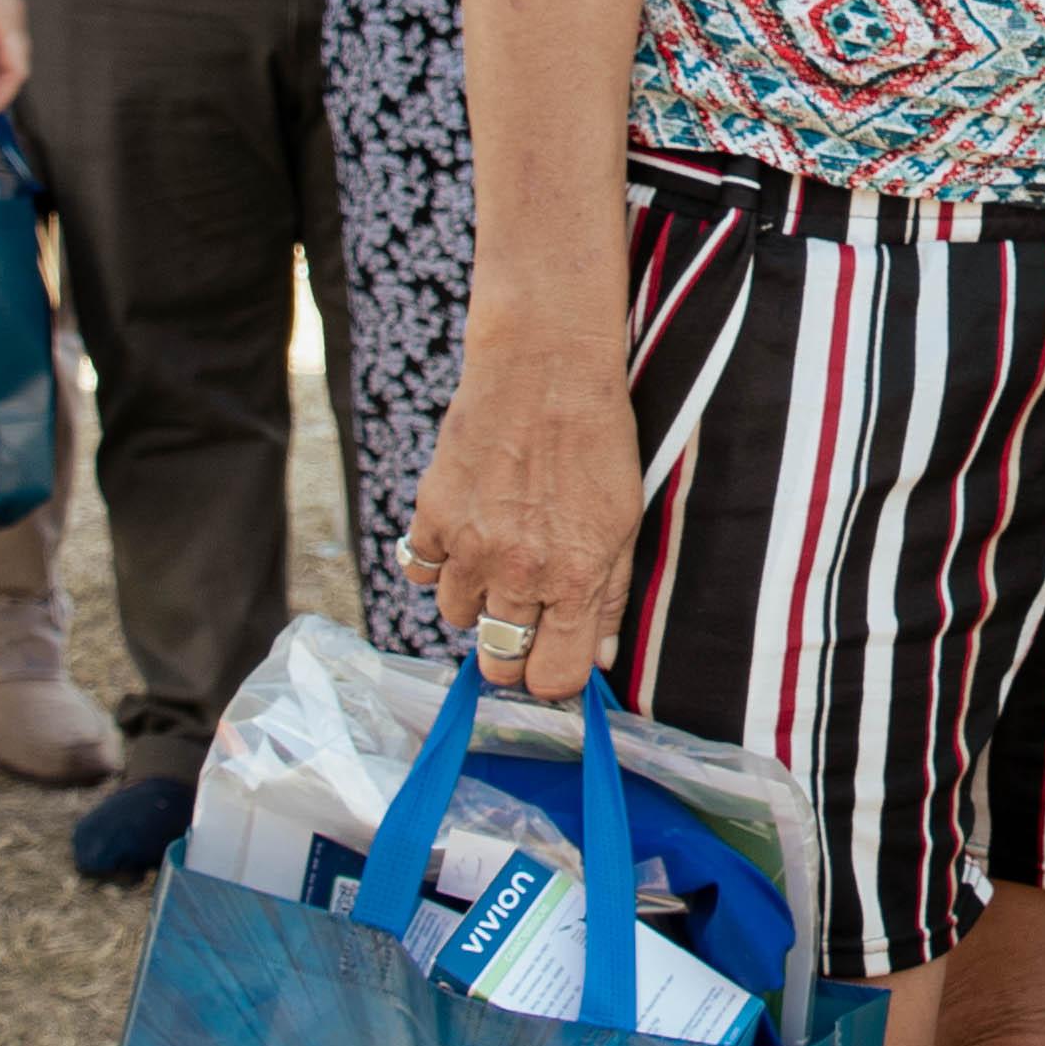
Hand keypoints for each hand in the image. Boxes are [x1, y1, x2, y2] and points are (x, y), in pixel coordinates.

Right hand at [398, 329, 643, 704]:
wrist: (544, 367)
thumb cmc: (596, 440)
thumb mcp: (624, 521)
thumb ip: (610, 596)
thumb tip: (597, 660)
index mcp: (575, 577)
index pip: (552, 677)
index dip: (553, 678)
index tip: (553, 659)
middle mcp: (518, 571)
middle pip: (500, 660)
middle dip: (513, 650)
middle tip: (523, 616)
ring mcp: (469, 545)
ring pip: (456, 617)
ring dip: (476, 599)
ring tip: (497, 556)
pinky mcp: (432, 514)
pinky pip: (421, 569)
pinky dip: (438, 560)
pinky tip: (464, 531)